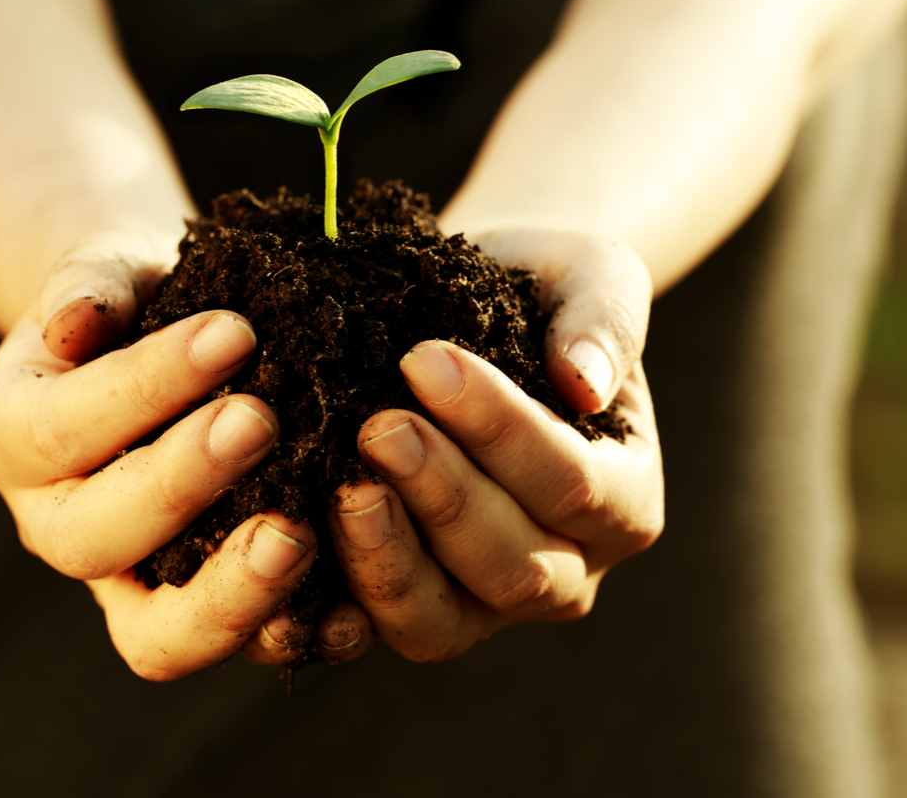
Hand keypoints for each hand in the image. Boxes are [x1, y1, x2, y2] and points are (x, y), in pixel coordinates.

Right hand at [0, 235, 369, 678]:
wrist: (162, 341)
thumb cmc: (136, 302)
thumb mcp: (104, 271)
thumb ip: (88, 286)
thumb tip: (75, 322)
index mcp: (12, 439)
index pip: (63, 428)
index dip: (144, 387)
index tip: (234, 331)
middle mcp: (55, 525)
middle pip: (95, 538)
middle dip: (179, 484)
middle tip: (261, 421)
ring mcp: (125, 584)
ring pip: (156, 635)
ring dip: (232, 592)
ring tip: (299, 532)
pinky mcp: (198, 614)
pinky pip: (237, 647)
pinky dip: (296, 632)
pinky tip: (352, 603)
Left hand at [329, 230, 662, 661]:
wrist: (464, 314)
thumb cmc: (537, 289)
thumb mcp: (589, 274)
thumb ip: (603, 320)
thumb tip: (585, 381)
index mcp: (623, 500)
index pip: (572, 483)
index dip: (501, 430)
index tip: (424, 361)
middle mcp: (566, 570)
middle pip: (512, 567)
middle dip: (440, 495)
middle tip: (374, 426)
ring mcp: (483, 605)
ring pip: (439, 622)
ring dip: (385, 559)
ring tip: (338, 487)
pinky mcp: (407, 610)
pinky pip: (368, 631)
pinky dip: (327, 608)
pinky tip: (284, 552)